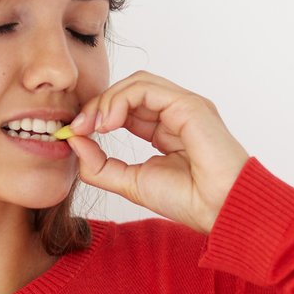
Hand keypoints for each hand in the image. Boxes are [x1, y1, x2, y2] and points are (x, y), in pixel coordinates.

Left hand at [62, 72, 250, 233]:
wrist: (219, 210)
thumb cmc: (188, 200)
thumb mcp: (129, 183)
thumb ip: (99, 165)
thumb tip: (73, 141)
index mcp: (166, 129)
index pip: (126, 107)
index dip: (97, 114)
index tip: (75, 133)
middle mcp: (176, 113)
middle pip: (129, 90)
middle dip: (98, 104)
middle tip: (78, 127)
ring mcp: (184, 106)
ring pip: (137, 83)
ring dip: (107, 100)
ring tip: (94, 126)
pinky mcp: (189, 105)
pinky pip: (147, 88)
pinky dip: (121, 100)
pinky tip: (109, 123)